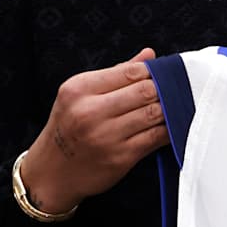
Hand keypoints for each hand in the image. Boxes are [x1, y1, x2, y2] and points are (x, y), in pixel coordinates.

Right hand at [18, 48, 167, 212]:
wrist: (52, 172)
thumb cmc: (69, 128)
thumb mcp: (80, 95)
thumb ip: (116, 74)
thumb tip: (149, 55)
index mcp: (79, 89)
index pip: (130, 71)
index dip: (152, 72)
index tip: (161, 74)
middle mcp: (90, 112)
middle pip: (145, 91)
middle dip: (163, 89)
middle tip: (172, 90)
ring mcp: (106, 136)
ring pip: (154, 113)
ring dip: (170, 109)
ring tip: (175, 106)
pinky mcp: (120, 158)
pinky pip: (156, 138)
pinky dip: (169, 129)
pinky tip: (172, 125)